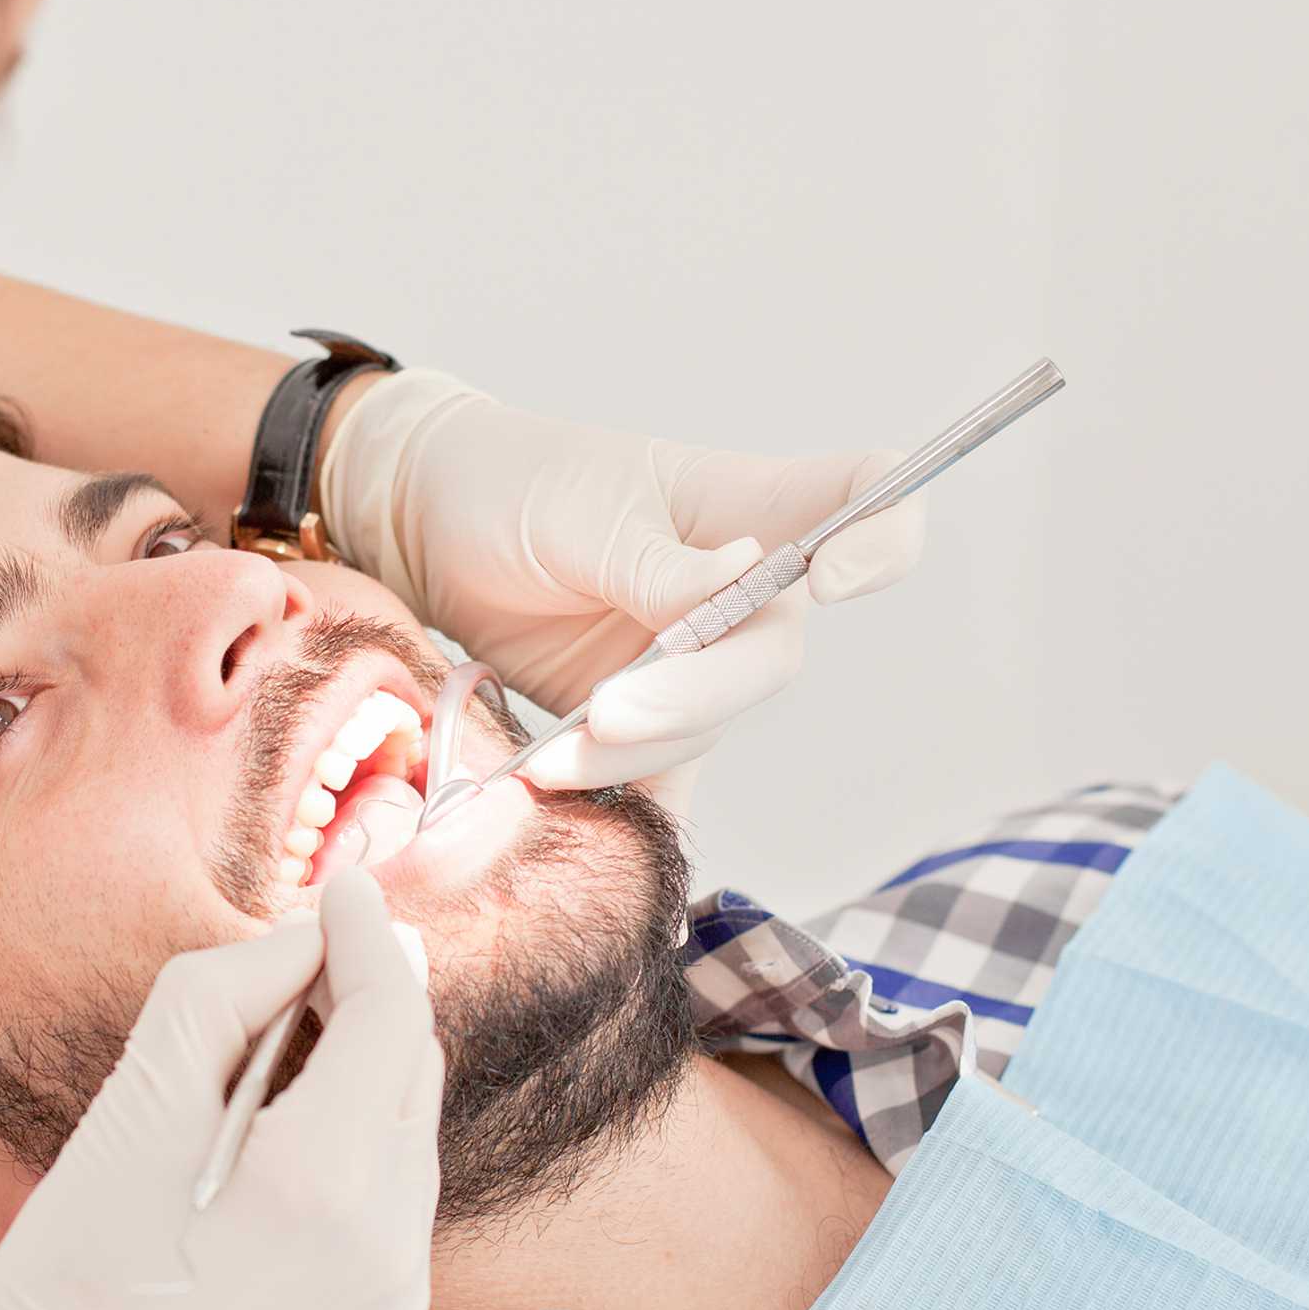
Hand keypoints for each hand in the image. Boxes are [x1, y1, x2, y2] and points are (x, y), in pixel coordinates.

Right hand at [0, 871, 441, 1309]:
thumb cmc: (72, 1270)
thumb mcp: (132, 1107)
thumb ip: (223, 998)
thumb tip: (300, 941)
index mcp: (321, 1180)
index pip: (390, 1016)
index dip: (368, 937)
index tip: (342, 886)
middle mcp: (384, 1239)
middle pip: (414, 1068)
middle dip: (371, 995)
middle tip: (317, 942)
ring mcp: (393, 1290)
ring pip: (411, 1130)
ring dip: (368, 1065)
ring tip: (297, 1027)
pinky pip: (397, 1196)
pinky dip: (362, 1139)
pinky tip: (296, 1125)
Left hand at [320, 371, 924, 788]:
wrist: (424, 526)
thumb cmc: (512, 483)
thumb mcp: (580, 510)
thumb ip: (656, 561)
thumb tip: (738, 575)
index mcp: (744, 504)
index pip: (865, 494)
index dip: (884, 537)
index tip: (832, 576)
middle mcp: (739, 587)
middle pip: (773, 653)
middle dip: (697, 694)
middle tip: (606, 711)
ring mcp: (692, 657)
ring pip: (708, 725)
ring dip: (634, 750)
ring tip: (549, 756)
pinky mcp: (641, 718)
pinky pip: (659, 776)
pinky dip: (627, 803)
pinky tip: (584, 826)